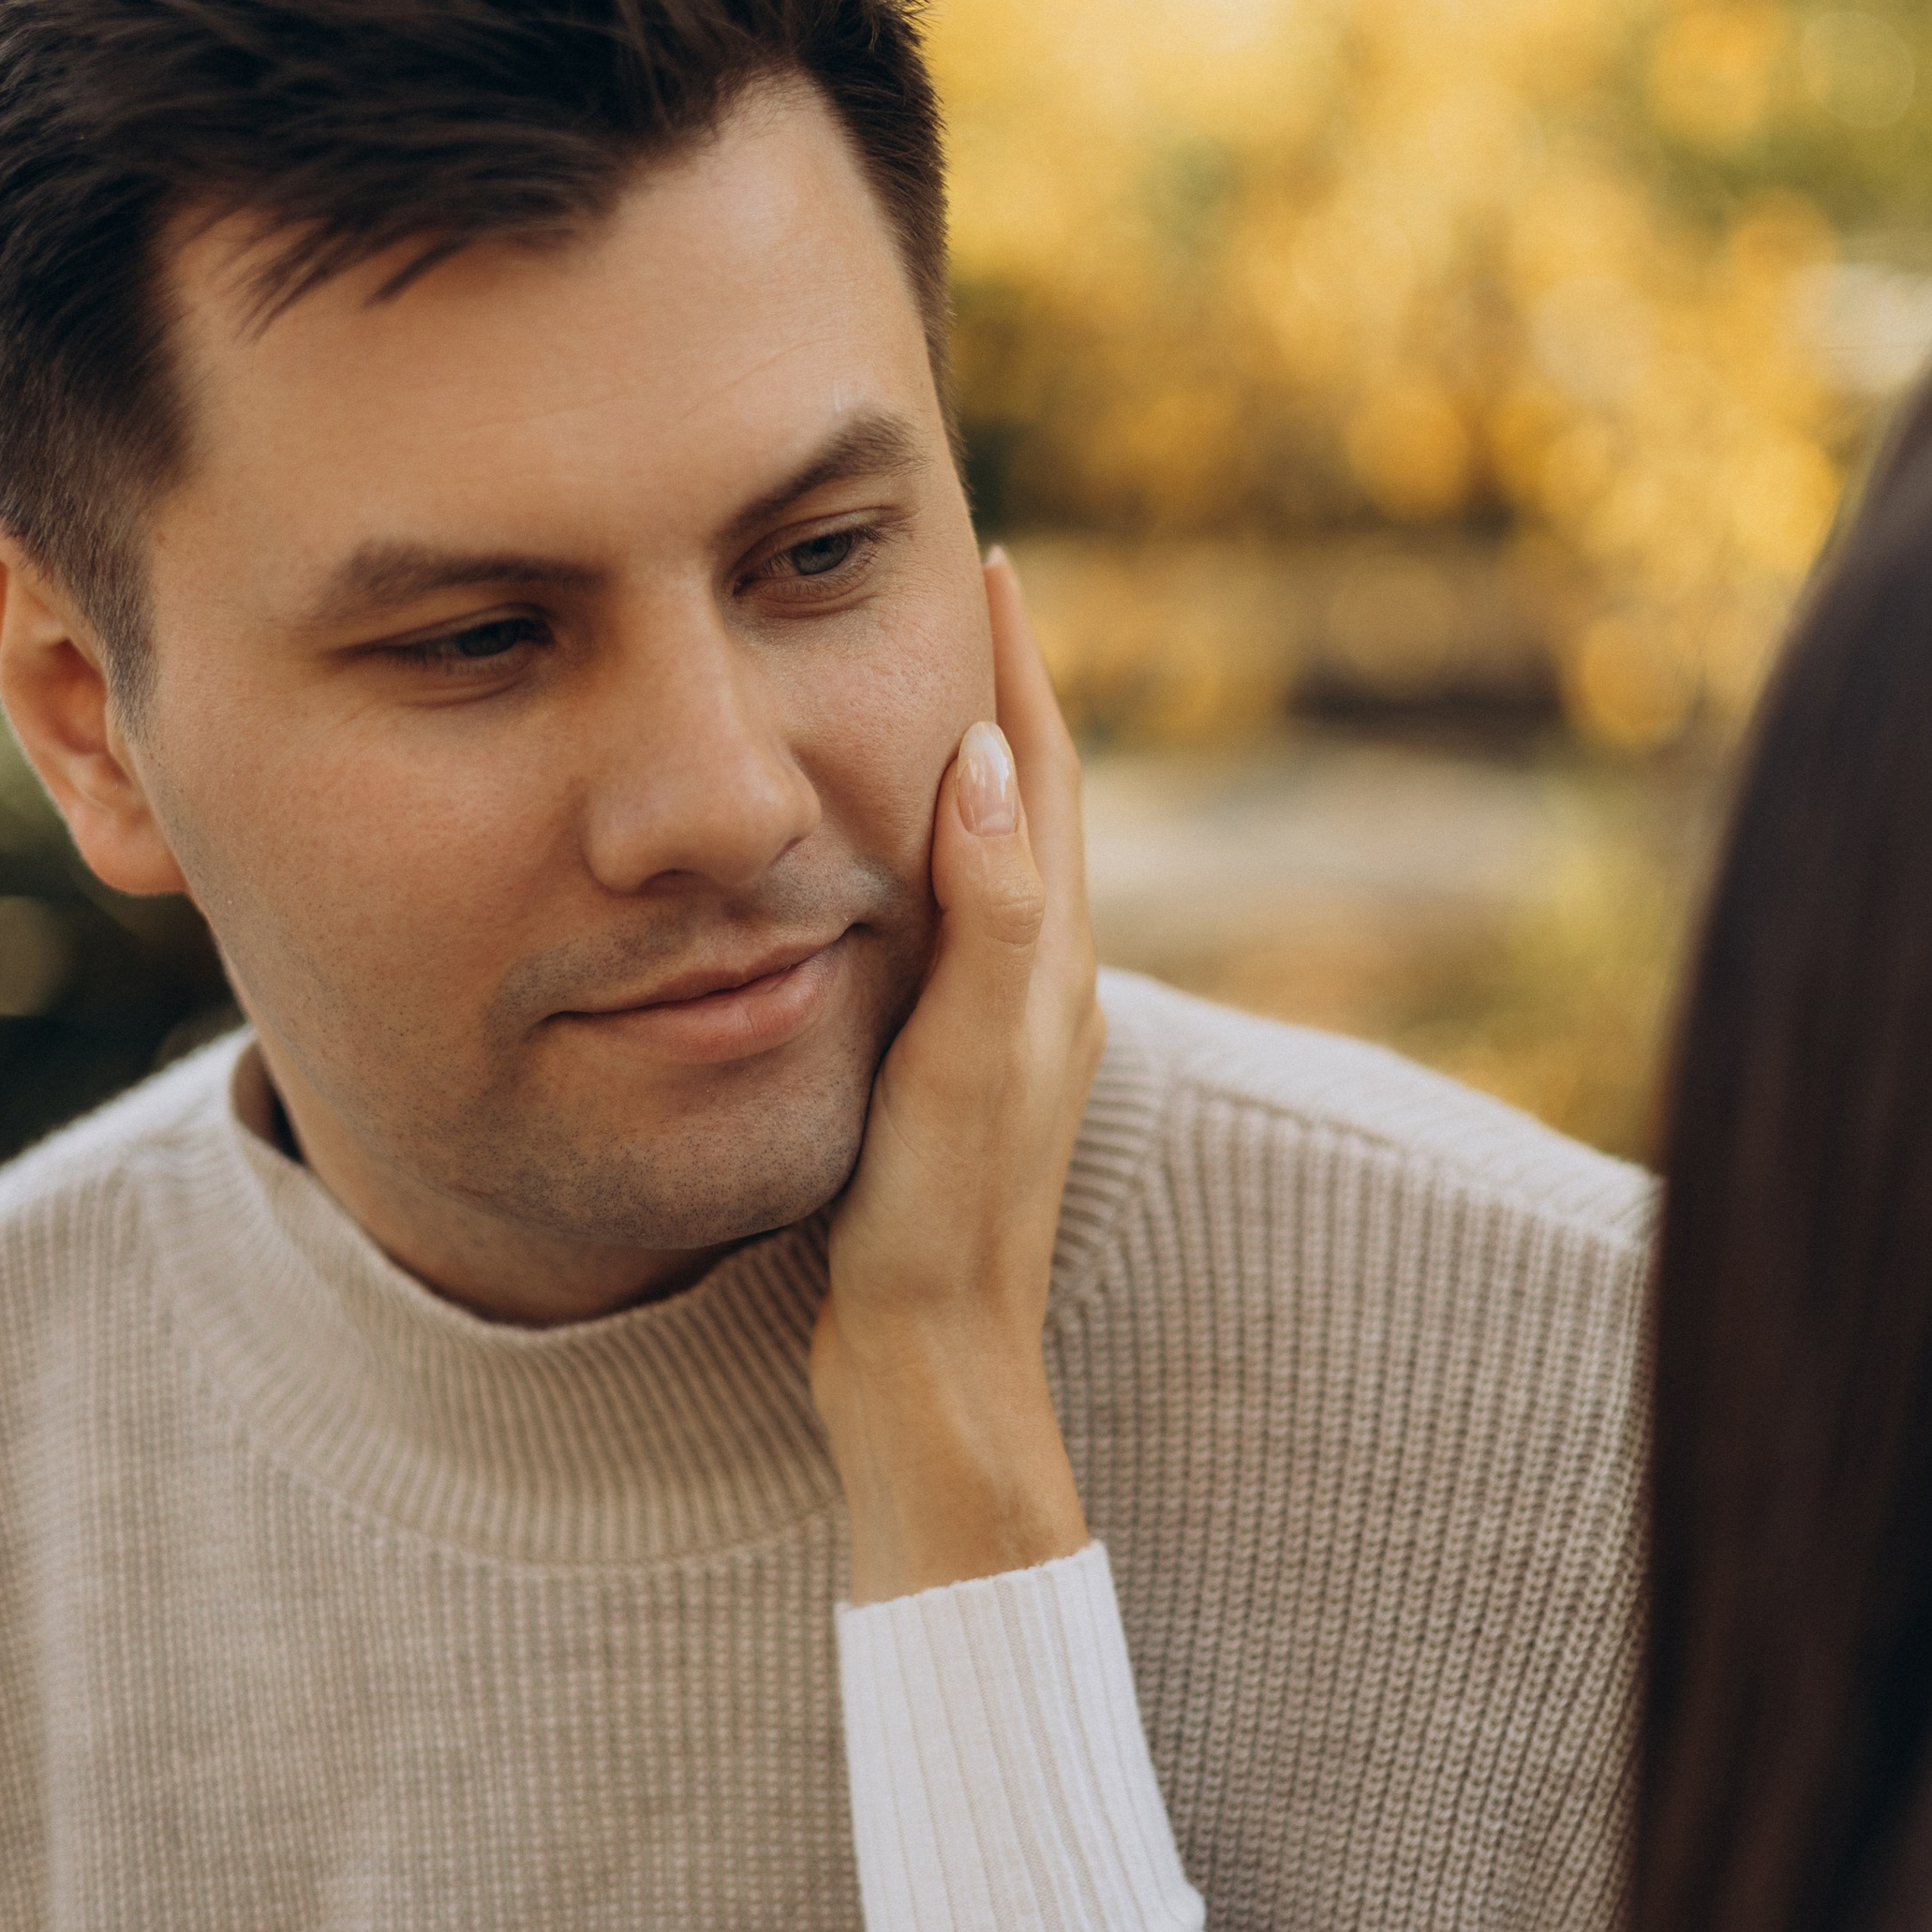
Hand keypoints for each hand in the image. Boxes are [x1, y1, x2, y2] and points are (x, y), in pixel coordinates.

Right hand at [812, 551, 1103, 1601]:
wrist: (931, 1371)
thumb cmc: (942, 1224)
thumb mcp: (965, 1057)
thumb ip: (989, 913)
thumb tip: (993, 761)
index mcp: (1051, 963)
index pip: (1044, 775)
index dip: (1015, 668)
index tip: (986, 560)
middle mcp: (1042, 985)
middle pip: (1031, 800)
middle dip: (997, 692)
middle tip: (948, 594)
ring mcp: (1001, 1031)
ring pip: (992, 858)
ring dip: (966, 766)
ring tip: (913, 690)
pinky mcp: (953, 1074)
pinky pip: (953, 919)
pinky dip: (928, 853)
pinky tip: (880, 864)